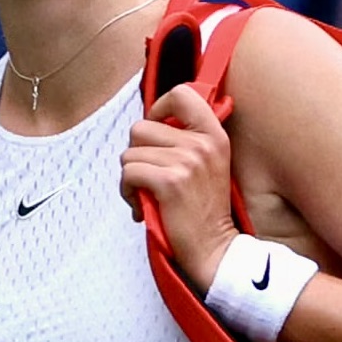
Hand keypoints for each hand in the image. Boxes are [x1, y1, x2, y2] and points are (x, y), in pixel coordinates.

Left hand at [121, 83, 240, 291]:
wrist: (213, 247)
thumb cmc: (203, 208)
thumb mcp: (208, 164)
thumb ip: (188, 139)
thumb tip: (153, 121)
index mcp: (214, 134)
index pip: (182, 94)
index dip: (159, 109)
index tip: (157, 129)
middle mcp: (202, 143)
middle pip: (141, 128)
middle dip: (137, 154)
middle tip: (148, 176)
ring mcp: (187, 162)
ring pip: (130, 153)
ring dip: (130, 176)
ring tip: (146, 194)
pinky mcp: (169, 183)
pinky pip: (129, 172)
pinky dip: (127, 191)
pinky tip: (142, 205)